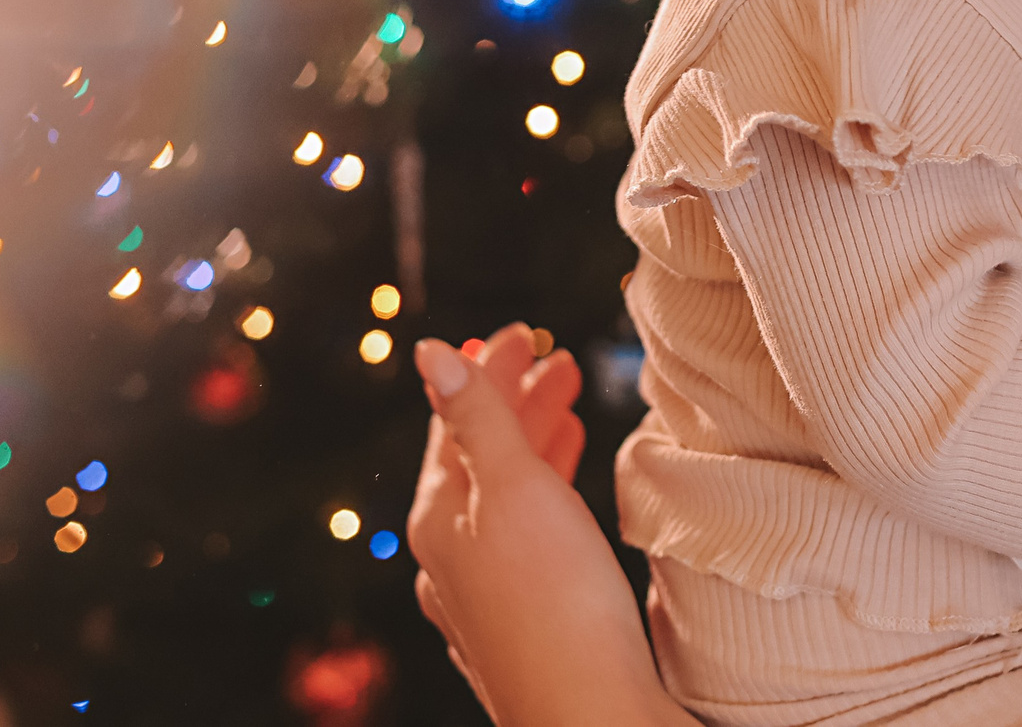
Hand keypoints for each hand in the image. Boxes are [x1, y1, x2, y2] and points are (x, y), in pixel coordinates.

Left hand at [407, 326, 676, 726]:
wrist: (591, 717)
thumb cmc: (557, 606)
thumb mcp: (515, 490)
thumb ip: (477, 419)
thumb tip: (429, 354)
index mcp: (437, 520)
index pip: (453, 422)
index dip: (488, 370)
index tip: (522, 332)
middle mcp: (449, 560)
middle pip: (478, 458)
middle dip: (516, 403)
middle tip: (556, 360)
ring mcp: (482, 598)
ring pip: (503, 501)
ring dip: (534, 448)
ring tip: (570, 412)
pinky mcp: (521, 625)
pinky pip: (525, 541)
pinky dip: (545, 499)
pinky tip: (565, 500)